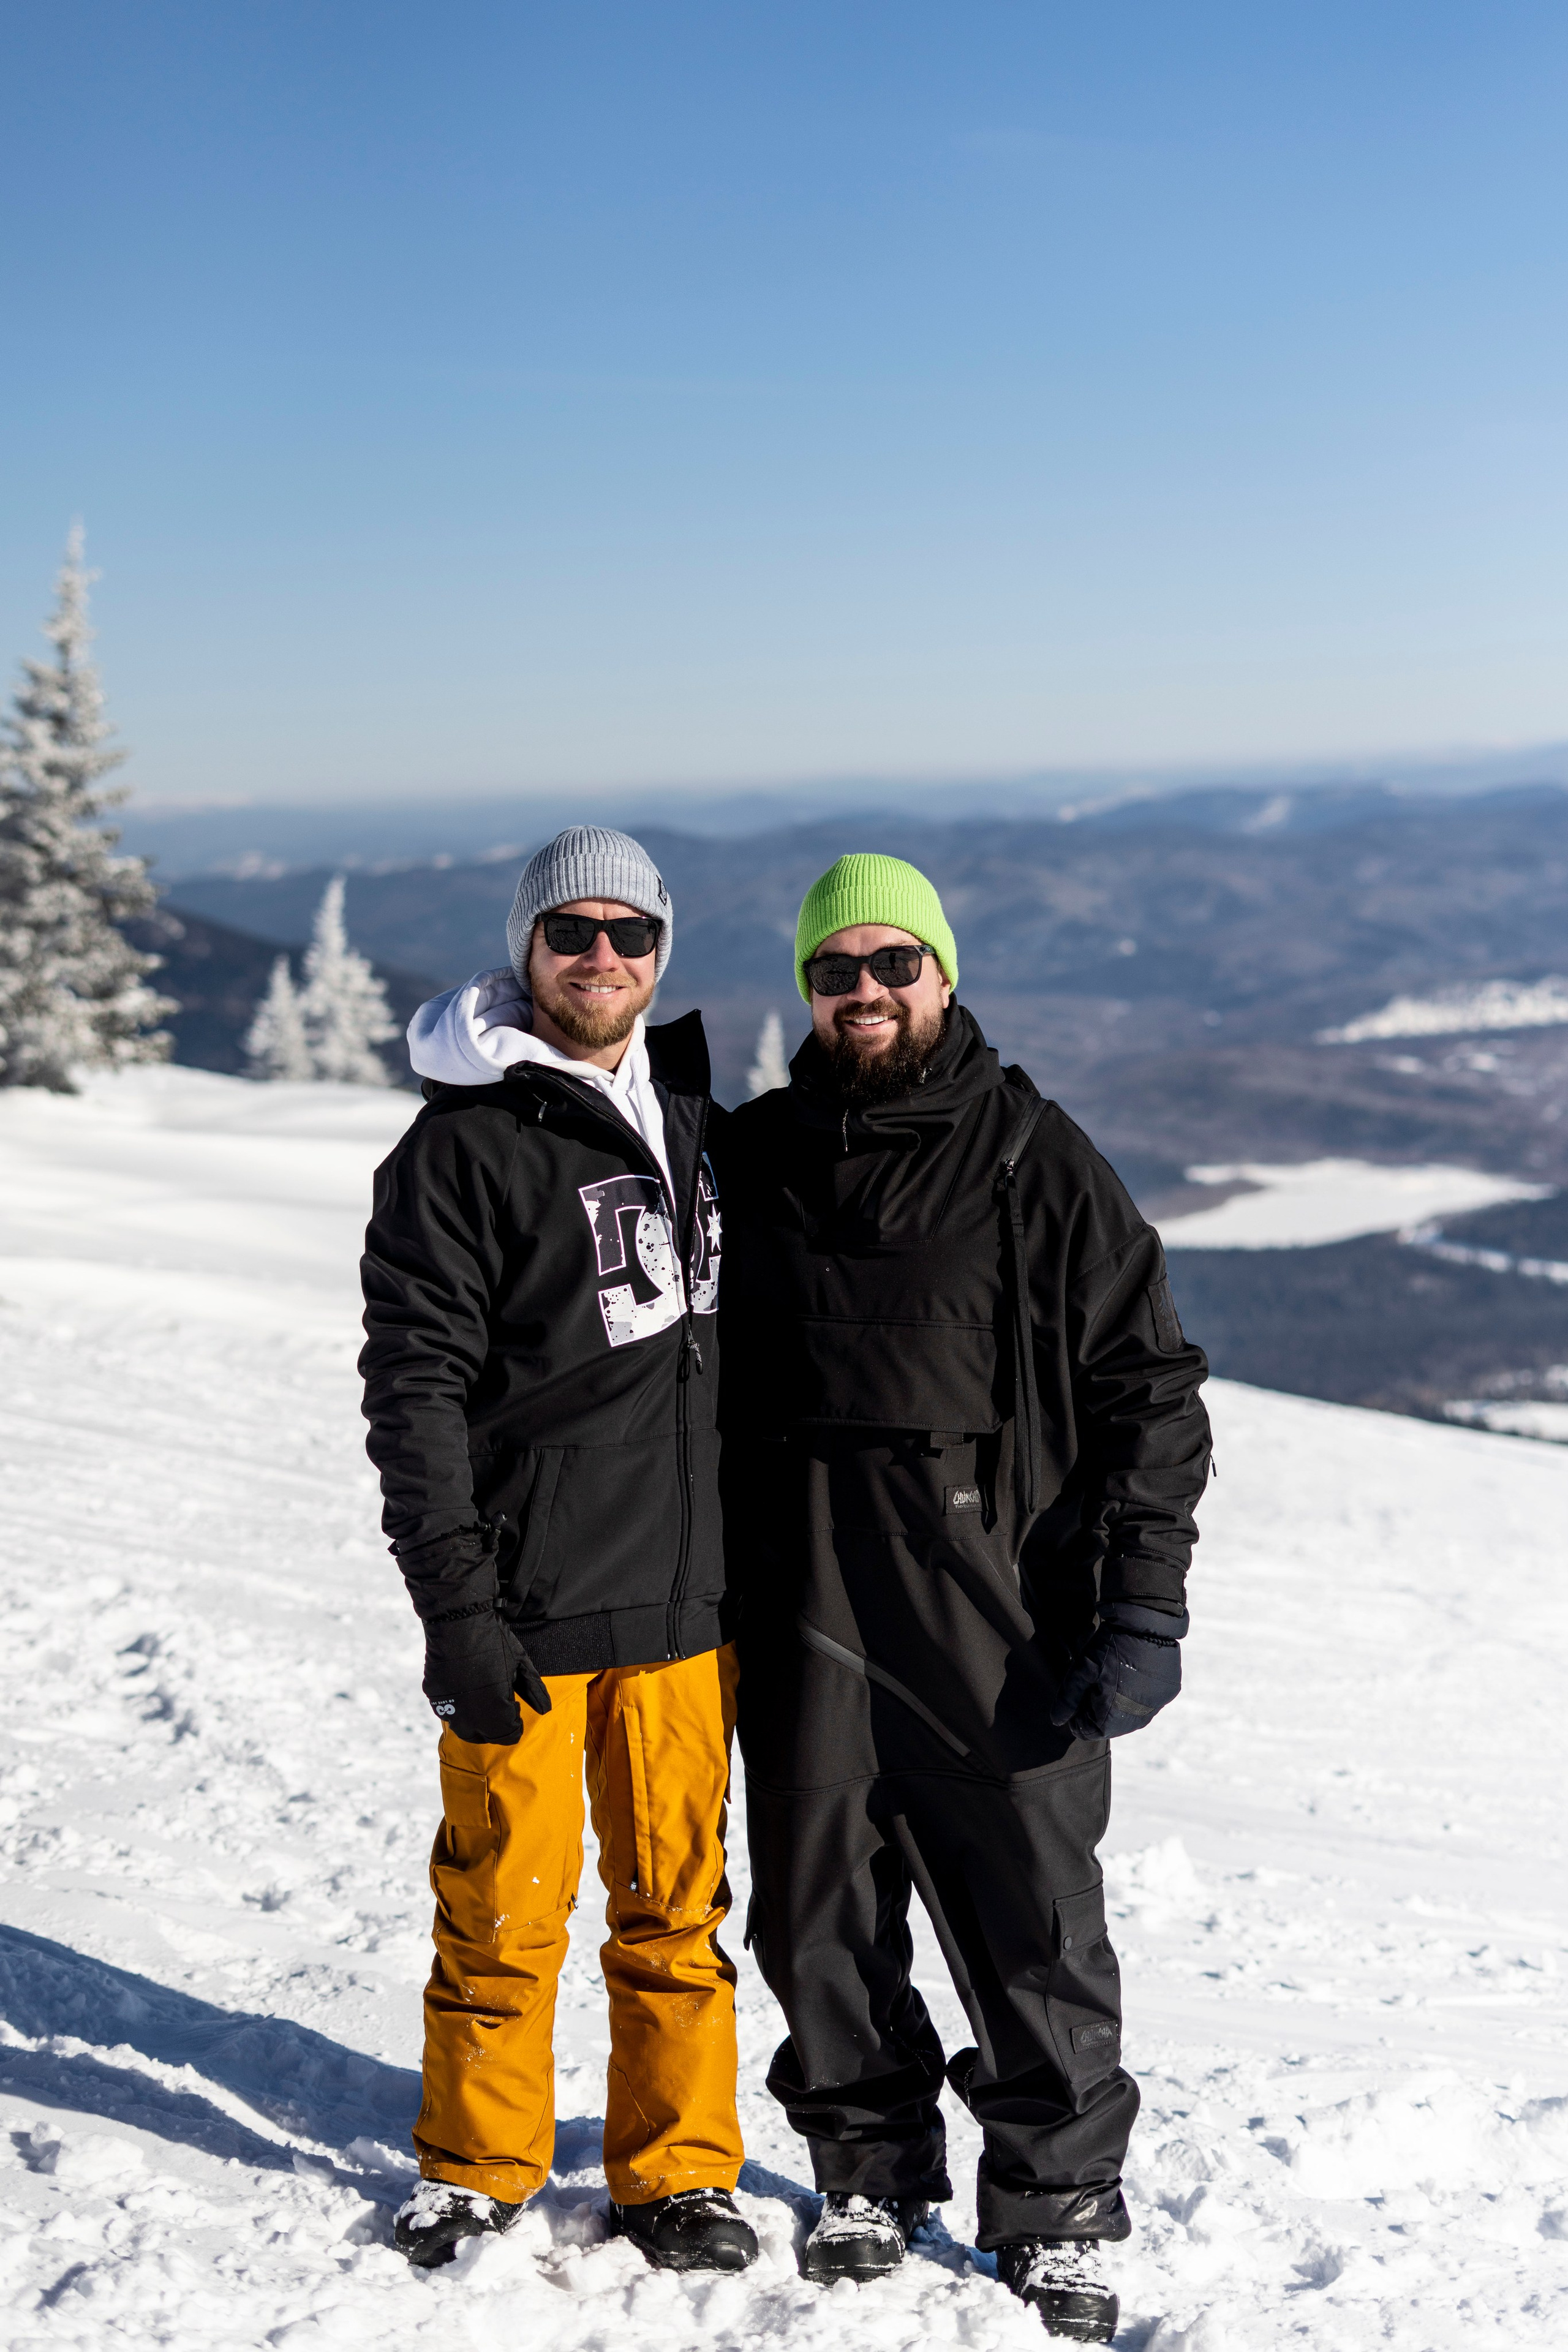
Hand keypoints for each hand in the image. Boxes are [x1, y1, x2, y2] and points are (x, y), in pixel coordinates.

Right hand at [395, 1524, 551, 1743]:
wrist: (457, 1616)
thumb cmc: (493, 1636)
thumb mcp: (521, 1661)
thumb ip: (533, 1689)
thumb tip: (545, 1710)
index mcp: (495, 1706)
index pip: (507, 1735)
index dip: (514, 1728)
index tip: (517, 1716)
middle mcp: (471, 1712)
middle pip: (483, 1737)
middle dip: (495, 1729)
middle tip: (503, 1712)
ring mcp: (449, 1704)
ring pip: (463, 1728)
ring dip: (475, 1723)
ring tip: (485, 1703)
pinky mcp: (434, 1693)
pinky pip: (448, 1712)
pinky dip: (459, 1710)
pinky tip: (467, 1693)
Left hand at [1049, 1601, 1187, 1740]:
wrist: (1144, 1623)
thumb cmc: (1108, 1647)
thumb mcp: (1082, 1670)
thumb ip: (1068, 1699)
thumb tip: (1057, 1722)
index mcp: (1114, 1715)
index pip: (1089, 1731)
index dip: (1078, 1717)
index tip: (1077, 1698)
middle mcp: (1138, 1717)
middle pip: (1111, 1726)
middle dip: (1097, 1711)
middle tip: (1093, 1686)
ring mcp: (1156, 1706)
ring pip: (1130, 1717)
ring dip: (1118, 1706)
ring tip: (1111, 1680)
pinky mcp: (1168, 1694)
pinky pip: (1148, 1704)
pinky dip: (1137, 1697)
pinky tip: (1130, 1677)